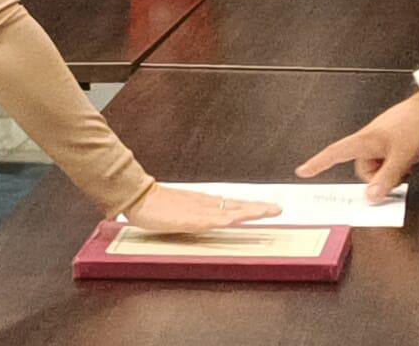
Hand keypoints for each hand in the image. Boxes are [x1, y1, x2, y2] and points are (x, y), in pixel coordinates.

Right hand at [124, 185, 281, 232]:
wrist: (139, 198)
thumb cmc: (159, 204)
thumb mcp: (184, 210)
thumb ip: (200, 213)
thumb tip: (217, 217)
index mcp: (206, 203)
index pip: (236, 205)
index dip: (254, 206)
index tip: (273, 207)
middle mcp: (206, 205)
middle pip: (237, 206)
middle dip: (258, 208)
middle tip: (278, 208)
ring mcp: (197, 211)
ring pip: (227, 211)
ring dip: (246, 212)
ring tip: (265, 212)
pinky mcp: (186, 219)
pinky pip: (207, 220)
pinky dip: (221, 220)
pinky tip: (232, 221)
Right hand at [295, 92, 418, 200]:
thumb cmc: (416, 124)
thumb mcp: (402, 156)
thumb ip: (386, 178)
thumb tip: (370, 197)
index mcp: (365, 141)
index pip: (334, 153)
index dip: (317, 163)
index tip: (303, 170)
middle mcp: (369, 141)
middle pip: (363, 170)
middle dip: (379, 177)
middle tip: (398, 172)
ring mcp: (381, 142)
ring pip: (379, 168)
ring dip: (392, 171)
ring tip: (408, 163)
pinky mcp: (393, 142)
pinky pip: (389, 162)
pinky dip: (399, 165)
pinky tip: (411, 160)